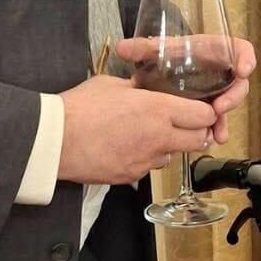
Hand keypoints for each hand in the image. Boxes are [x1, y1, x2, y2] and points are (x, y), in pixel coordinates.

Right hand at [59, 74, 218, 183]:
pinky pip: (152, 166)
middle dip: (198, 131)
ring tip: (152, 133)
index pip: (204, 115)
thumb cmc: (79, 108)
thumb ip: (138, 88)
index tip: (202, 108)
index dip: (206, 112)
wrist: (54, 142)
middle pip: (200, 140)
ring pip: (175, 154)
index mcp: (157, 109)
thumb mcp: (113, 84)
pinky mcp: (132, 176)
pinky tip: (131, 146)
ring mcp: (146, 160)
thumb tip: (146, 88)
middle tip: (187, 122)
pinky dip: (149, 157)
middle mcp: (159, 137)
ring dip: (172, 144)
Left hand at [110, 34, 257, 148]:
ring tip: (218, 132)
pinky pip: (219, 117)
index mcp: (211, 51)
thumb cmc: (166, 56)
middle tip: (220, 108)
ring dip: (225, 118)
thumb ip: (142, 48)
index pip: (238, 49)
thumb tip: (122, 48)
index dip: (245, 57)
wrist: (161, 70)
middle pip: (237, 82)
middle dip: (233, 96)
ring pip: (229, 103)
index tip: (243, 70)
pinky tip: (216, 139)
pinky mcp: (211, 105)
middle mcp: (219, 71)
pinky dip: (218, 128)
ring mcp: (217, 89)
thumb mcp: (156, 50)